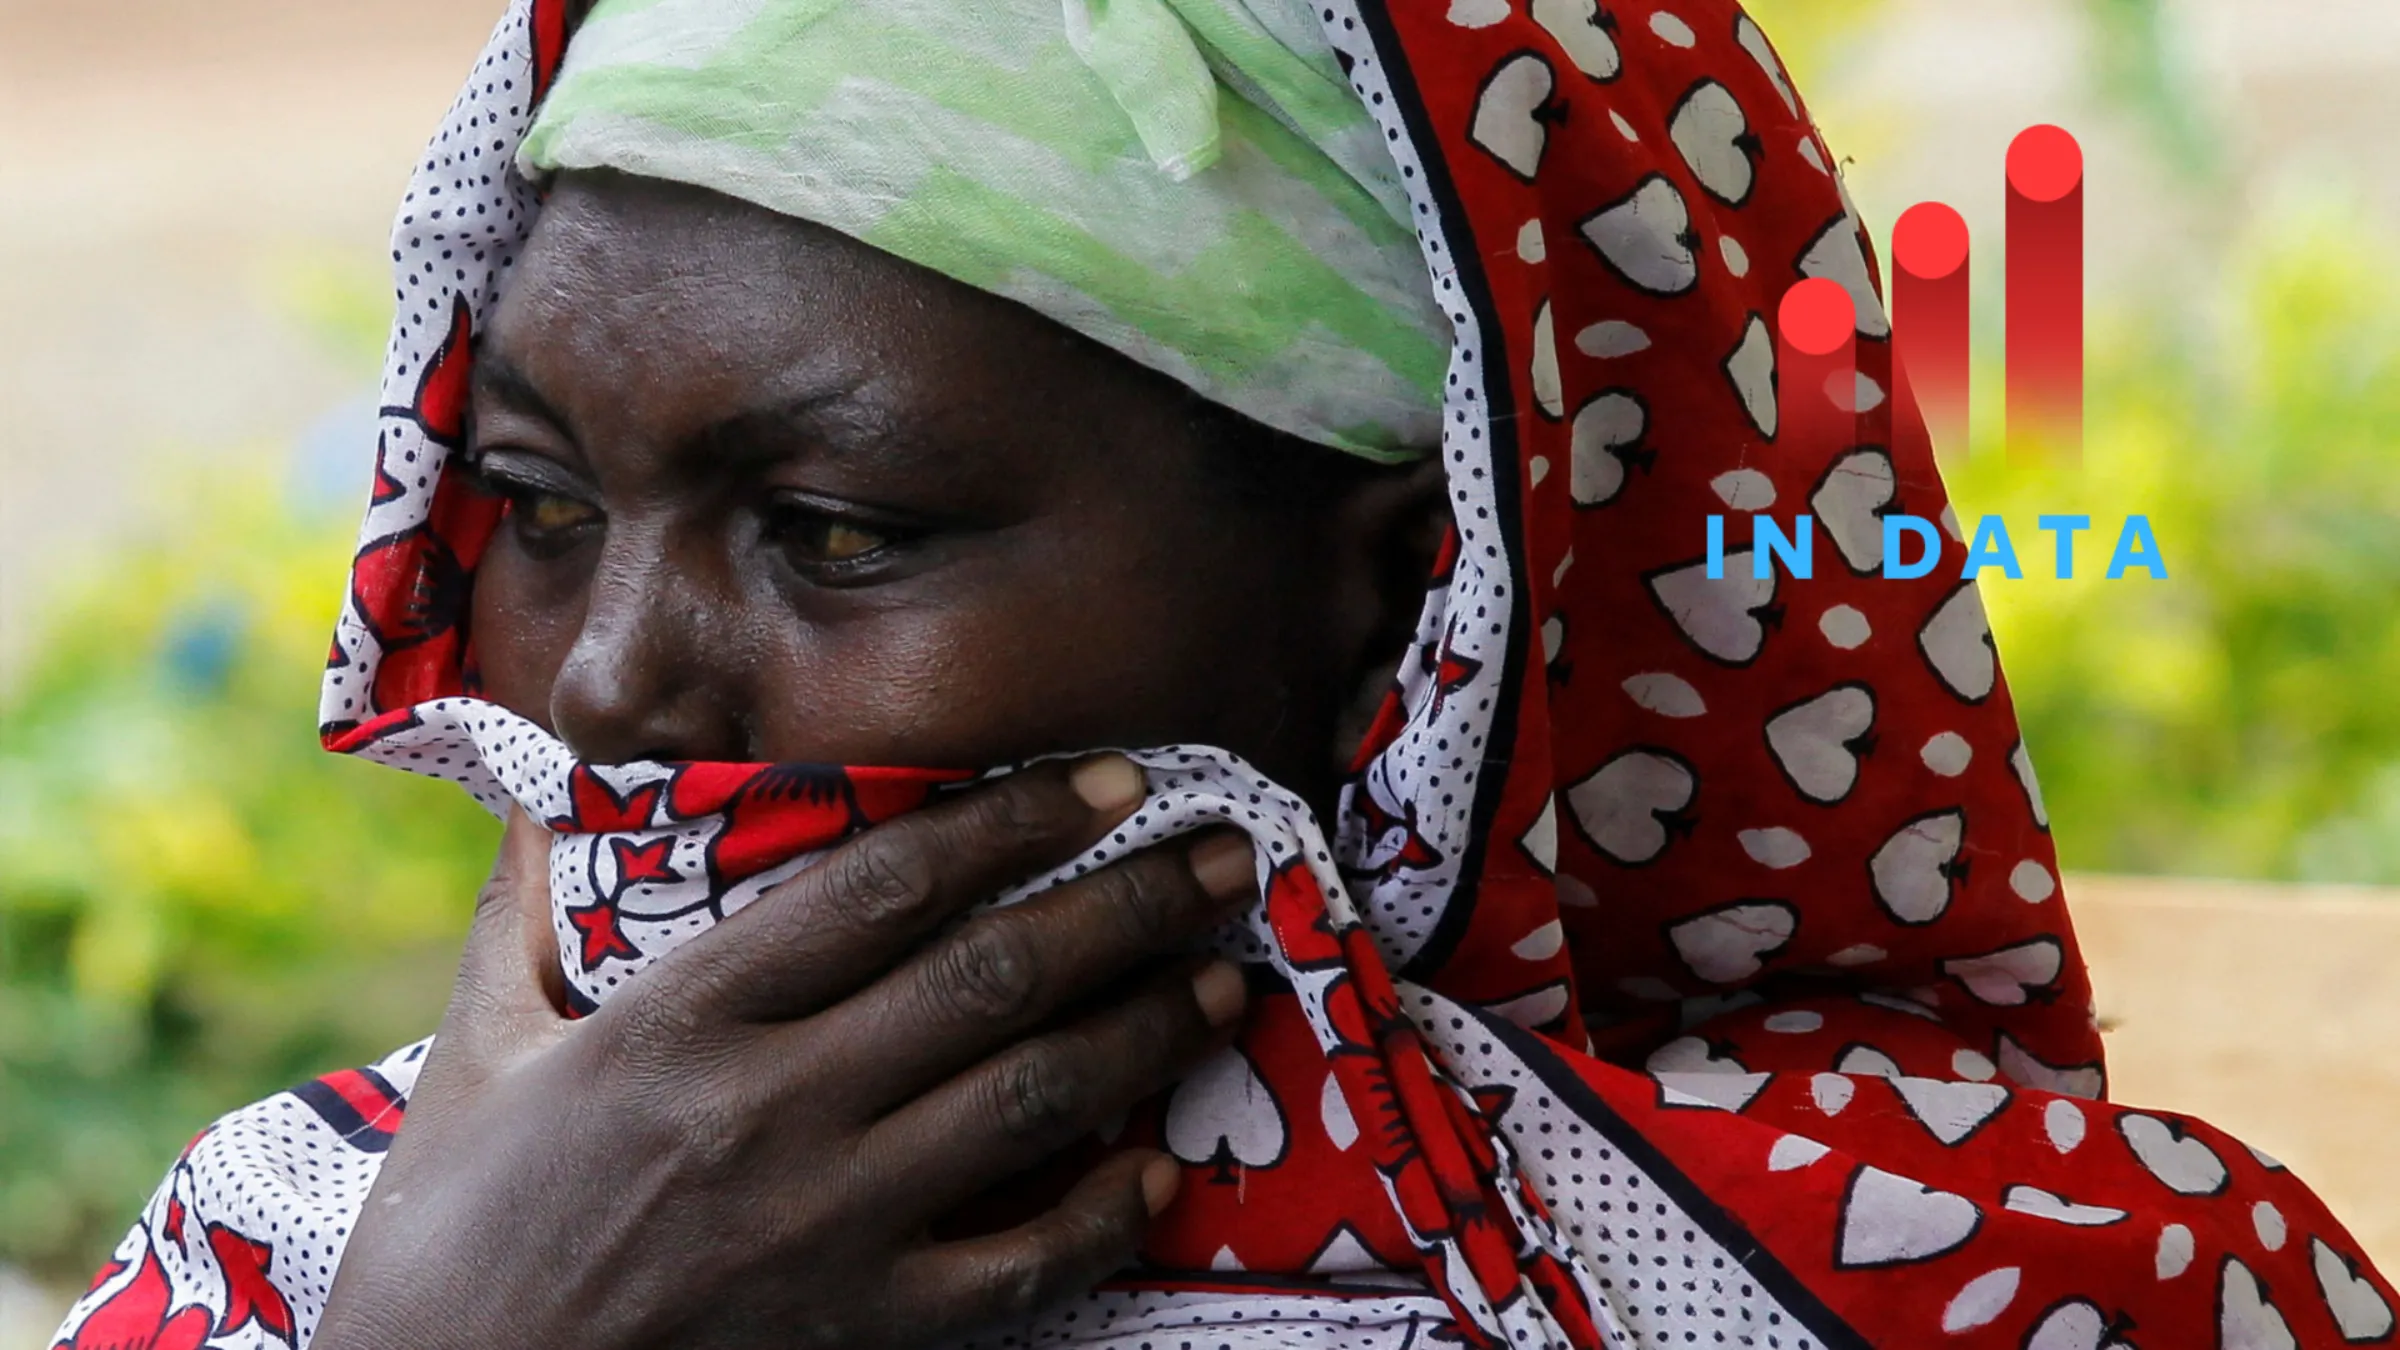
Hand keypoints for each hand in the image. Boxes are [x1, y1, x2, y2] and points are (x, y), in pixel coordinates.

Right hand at [312, 755, 1252, 1349]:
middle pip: (991, 978)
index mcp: (683, 1019)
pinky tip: (1166, 1171)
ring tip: (1226, 981)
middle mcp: (772, 1108)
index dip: (1013, 821)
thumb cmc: (452, 1230)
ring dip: (1143, 1032)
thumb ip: (522, 912)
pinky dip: (1103, 1219)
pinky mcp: (857, 1329)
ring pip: (1026, 1102)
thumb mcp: (475, 1049)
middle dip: (1128, 905)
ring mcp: (825, 1227)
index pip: (885, 886)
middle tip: (1228, 855)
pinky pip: (1016, 1269)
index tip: (1109, 777)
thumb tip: (550, 796)